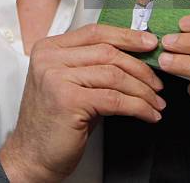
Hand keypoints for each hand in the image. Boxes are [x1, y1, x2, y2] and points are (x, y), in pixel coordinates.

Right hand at [0, 23, 163, 181]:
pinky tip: (147, 113)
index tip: (149, 42)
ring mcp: (56, 77)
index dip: (126, 36)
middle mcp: (50, 59)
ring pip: (114, 75)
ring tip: (155, 101)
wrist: (31, 157)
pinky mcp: (68, 100)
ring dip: (142, 90)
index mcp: (50, 48)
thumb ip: (93, 65)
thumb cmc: (54, 122)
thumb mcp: (70, 83)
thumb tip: (134, 56)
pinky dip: (137, 106)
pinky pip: (114, 99)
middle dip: (140, 67)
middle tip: (157, 81)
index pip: (95, 32)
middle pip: (107, 51)